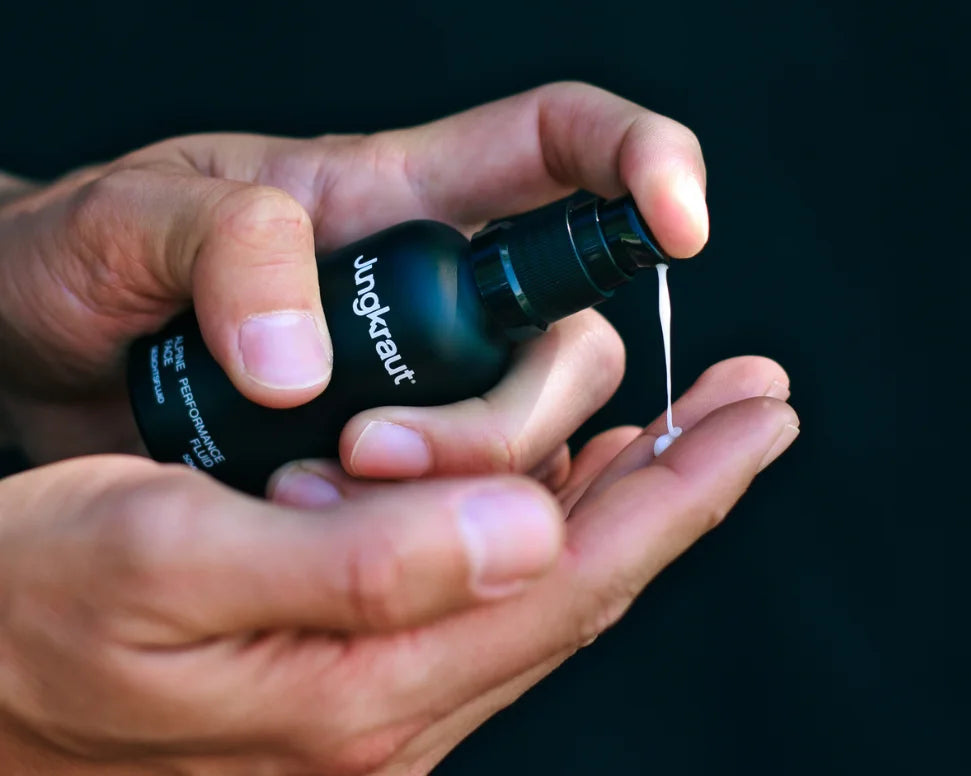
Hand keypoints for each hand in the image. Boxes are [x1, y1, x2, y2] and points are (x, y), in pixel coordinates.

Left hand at [0, 82, 707, 482]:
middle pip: (572, 337)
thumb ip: (225, 252)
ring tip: (318, 495)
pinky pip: (480, 502)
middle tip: (373, 453)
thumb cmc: (89, 258)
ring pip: (538, 436)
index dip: (646, 163)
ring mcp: (427, 379)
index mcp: (398, 194)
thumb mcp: (133, 222)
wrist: (43, 350)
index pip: (564, 143)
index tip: (681, 224)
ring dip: (467, 486)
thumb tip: (301, 364)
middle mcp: (439, 287)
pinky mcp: (396, 456)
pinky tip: (355, 545)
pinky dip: (448, 535)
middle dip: (515, 412)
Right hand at [0, 356, 795, 774]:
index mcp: (364, 683)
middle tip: (754, 401)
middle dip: (682, 482)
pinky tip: (563, 473)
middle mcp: (394, 707)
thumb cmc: (27, 605)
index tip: (758, 413)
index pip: (578, 574)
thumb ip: (357, 566)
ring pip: (544, 584)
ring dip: (624, 497)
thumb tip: (523, 530)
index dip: (683, 487)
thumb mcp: (162, 557)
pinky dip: (545, 521)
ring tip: (688, 424)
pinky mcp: (350, 675)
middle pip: (585, 580)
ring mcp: (378, 699)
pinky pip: (485, 592)